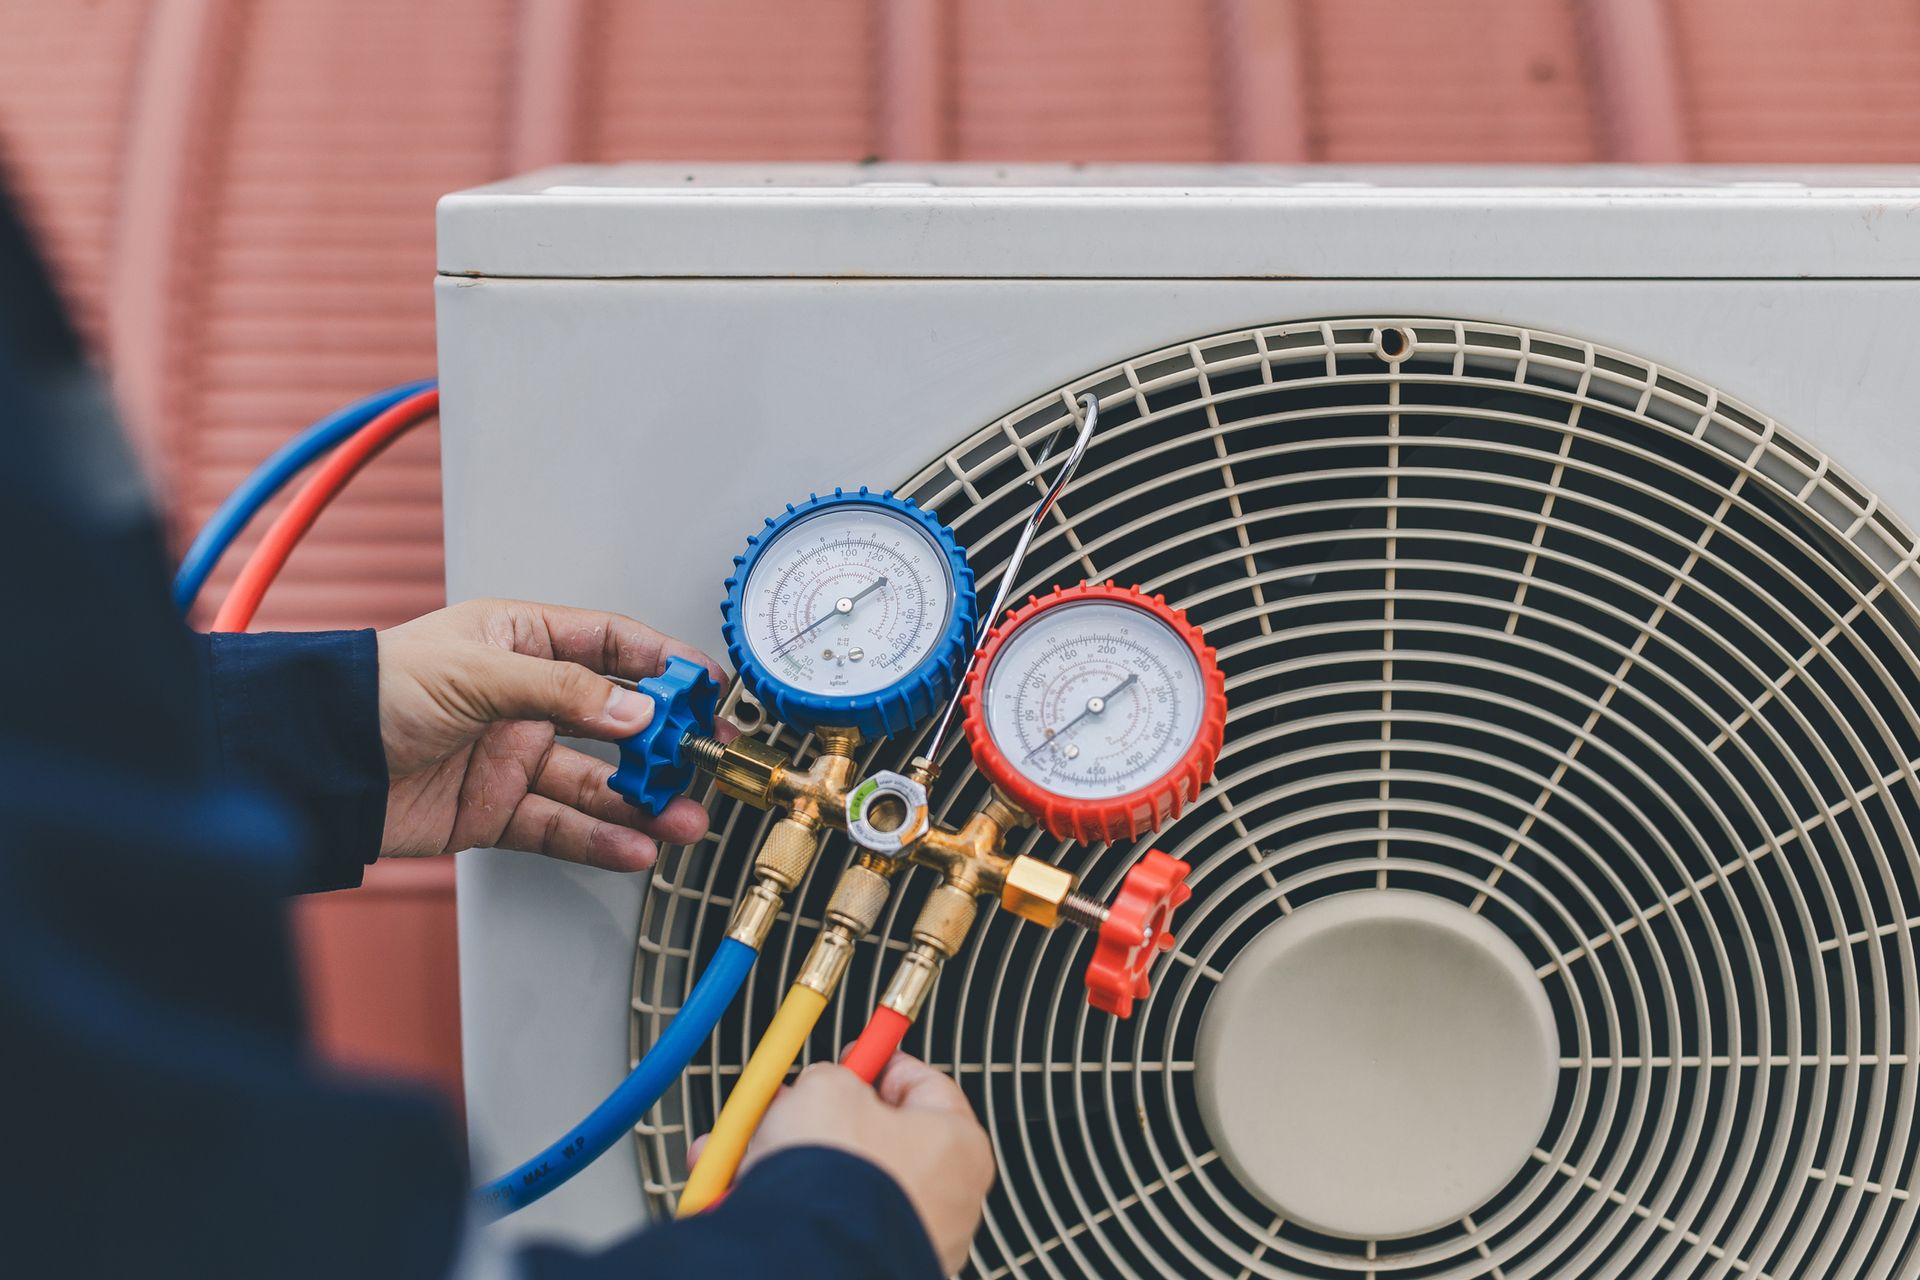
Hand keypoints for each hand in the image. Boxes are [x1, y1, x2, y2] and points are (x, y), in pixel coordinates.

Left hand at [375, 598, 729, 869]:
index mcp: (522, 641)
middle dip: (664, 745)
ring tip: (683, 819)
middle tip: (703, 760)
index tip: (705, 686)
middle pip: (614, 723)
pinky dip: (600, 840)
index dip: (662, 665)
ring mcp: (513, 758)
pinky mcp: (496, 811)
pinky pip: (561, 827)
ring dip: (643, 803)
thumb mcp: (478, 670)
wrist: (311, 759)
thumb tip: (636, 711)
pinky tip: (633, 846)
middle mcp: (525, 700)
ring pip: (596, 783)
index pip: (611, 646)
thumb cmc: (374, 689)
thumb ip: (564, 691)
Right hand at [694, 1056, 992, 1273]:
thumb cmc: (838, 1179)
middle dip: (823, 1118)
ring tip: (748, 1149)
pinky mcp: (872, 1265)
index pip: (924, 1084)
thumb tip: (823, 1086)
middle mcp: (949, 1199)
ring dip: (794, 1161)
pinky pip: (828, 1222)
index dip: (880, 1062)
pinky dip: (792, 1206)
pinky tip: (743, 1189)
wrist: (808, 1260)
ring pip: (846, 1183)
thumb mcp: (826, 1090)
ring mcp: (914, 1238)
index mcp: (958, 1146)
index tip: (853, 1055)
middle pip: (878, 1137)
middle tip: (790, 1104)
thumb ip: (832, 1078)